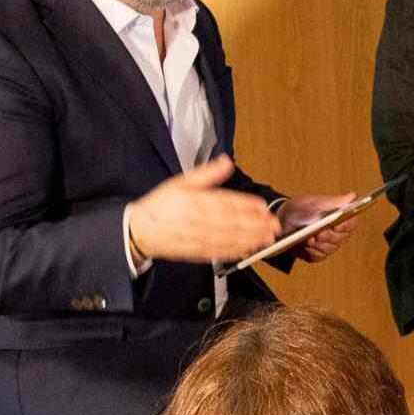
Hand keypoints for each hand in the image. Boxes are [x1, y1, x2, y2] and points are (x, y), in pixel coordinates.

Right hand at [128, 156, 281, 264]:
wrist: (139, 230)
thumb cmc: (161, 204)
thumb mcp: (181, 181)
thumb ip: (207, 174)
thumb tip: (226, 161)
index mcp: (194, 201)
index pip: (225, 203)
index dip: (245, 205)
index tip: (262, 207)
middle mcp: (197, 221)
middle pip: (230, 223)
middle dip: (255, 225)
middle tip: (274, 225)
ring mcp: (196, 238)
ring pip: (226, 240)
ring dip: (249, 240)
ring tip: (267, 238)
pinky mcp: (194, 253)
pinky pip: (217, 253)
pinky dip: (234, 252)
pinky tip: (248, 250)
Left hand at [278, 193, 358, 262]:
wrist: (283, 221)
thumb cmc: (301, 208)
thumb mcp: (315, 202)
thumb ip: (333, 201)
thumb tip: (352, 196)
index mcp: (341, 218)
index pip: (351, 223)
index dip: (345, 225)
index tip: (335, 225)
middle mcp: (338, 233)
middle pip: (340, 239)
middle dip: (327, 236)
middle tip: (317, 232)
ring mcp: (329, 245)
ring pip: (329, 249)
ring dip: (317, 244)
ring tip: (308, 237)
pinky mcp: (318, 255)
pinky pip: (318, 256)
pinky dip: (310, 251)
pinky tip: (304, 244)